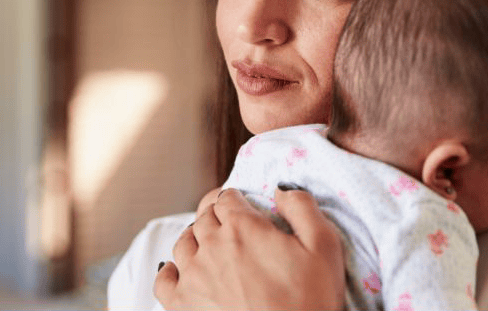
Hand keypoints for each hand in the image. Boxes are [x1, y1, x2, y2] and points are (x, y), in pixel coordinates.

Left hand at [154, 188, 344, 310]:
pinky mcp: (182, 306)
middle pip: (204, 216)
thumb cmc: (309, 301)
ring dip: (195, 237)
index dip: (235, 198)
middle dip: (216, 213)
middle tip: (226, 220)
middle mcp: (212, 246)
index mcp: (242, 227)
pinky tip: (182, 273)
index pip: (227, 198)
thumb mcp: (323, 246)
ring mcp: (193, 277)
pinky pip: (164, 280)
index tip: (240, 203)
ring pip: (184, 242)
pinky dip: (171, 271)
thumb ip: (302, 207)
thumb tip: (281, 189)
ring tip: (208, 243)